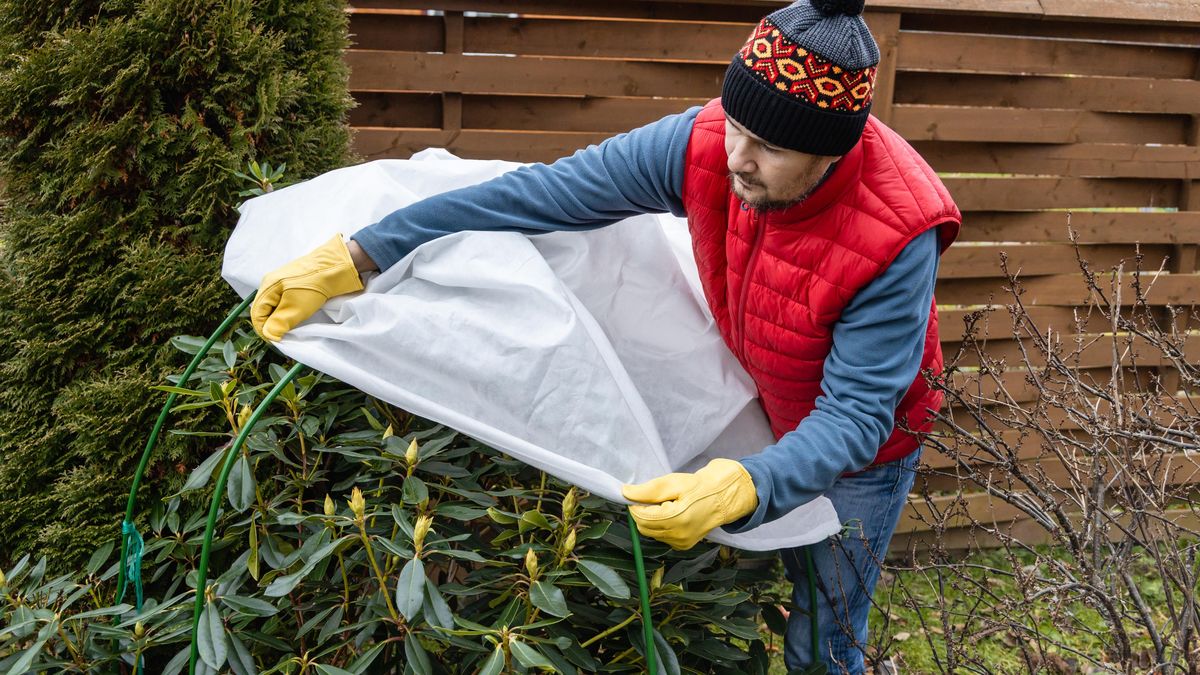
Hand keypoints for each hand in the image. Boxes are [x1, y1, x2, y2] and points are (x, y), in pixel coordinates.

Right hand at [251, 235, 363, 341]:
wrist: (336, 267)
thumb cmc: (313, 287)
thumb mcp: (295, 308)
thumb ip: (279, 323)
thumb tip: (269, 336)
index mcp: (267, 287)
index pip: (257, 314)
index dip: (264, 329)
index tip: (276, 341)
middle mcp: (272, 283)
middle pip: (265, 309)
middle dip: (272, 324)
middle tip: (283, 335)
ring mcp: (283, 281)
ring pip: (275, 305)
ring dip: (281, 317)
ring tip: (290, 327)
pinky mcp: (295, 282)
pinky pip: (285, 300)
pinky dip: (288, 310)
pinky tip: (296, 314)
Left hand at [622, 458, 757, 549]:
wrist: (721, 498)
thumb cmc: (698, 487)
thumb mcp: (673, 482)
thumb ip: (648, 490)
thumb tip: (625, 493)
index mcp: (677, 518)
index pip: (642, 517)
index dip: (636, 505)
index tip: (640, 495)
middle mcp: (679, 535)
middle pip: (644, 528)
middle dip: (643, 513)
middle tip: (656, 500)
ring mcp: (682, 543)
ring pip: (651, 533)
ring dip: (652, 520)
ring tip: (668, 506)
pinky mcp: (684, 545)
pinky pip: (662, 537)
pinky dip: (661, 527)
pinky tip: (674, 515)